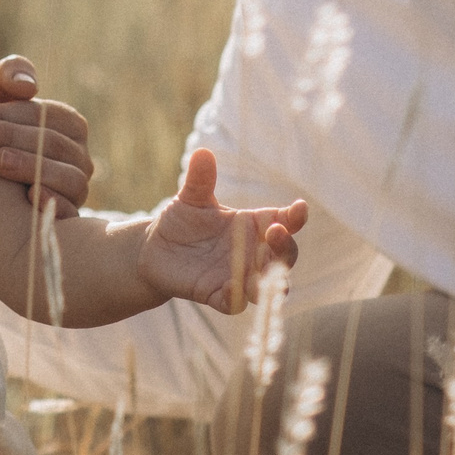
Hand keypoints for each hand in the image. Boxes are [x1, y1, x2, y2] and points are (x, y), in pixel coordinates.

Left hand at [0, 54, 93, 217]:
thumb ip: (7, 77)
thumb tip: (27, 86)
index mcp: (66, 124)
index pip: (42, 115)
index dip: (4, 113)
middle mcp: (79, 157)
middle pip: (50, 143)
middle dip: (7, 135)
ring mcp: (76, 190)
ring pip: (66, 176)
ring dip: (30, 167)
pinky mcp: (68, 219)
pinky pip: (70, 212)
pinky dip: (53, 203)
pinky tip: (29, 197)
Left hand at [138, 148, 303, 310]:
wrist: (155, 249)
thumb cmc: (182, 220)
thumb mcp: (191, 198)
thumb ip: (200, 180)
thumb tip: (202, 152)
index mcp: (253, 225)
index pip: (284, 221)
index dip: (295, 216)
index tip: (299, 208)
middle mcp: (253, 252)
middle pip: (284, 254)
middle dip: (286, 246)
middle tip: (276, 232)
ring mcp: (238, 275)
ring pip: (267, 283)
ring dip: (271, 278)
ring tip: (267, 270)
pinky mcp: (218, 294)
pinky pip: (235, 302)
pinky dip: (236, 297)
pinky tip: (232, 288)